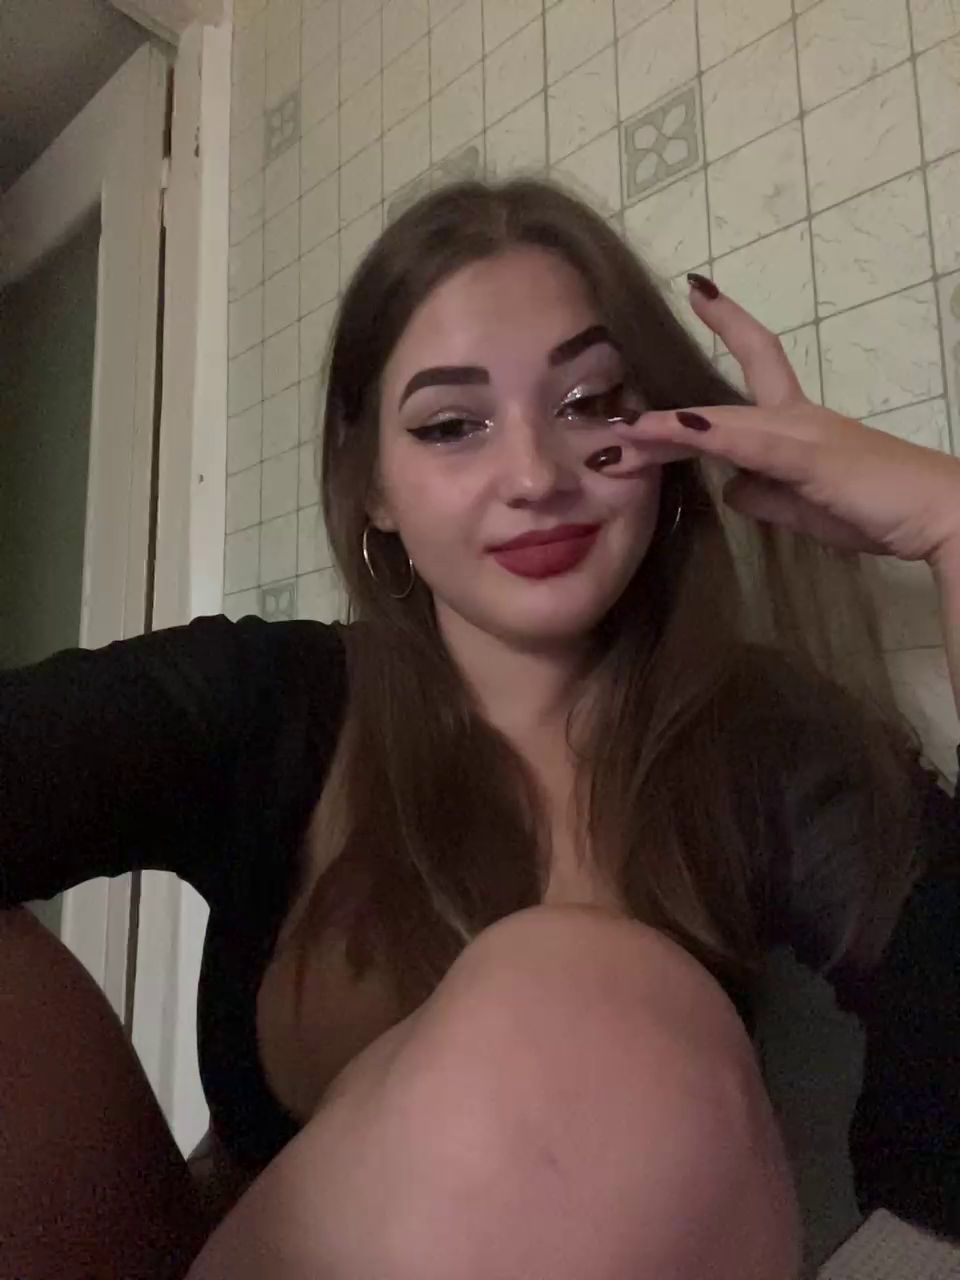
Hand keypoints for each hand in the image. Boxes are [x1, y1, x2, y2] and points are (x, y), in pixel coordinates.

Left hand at [608, 281, 959, 566]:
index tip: (701, 294)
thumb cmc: (879, 508)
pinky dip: (714, 436)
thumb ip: (766, 495)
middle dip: (670, 412)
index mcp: (800, 427)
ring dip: (672, 430)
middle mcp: (799, 418)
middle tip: (619, 415)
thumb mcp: (806, 508)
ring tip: (625, 430)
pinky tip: (678, 428)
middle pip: (723, 402)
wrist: (940, 514)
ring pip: (726, 424)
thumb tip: (731, 488)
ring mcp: (804, 434)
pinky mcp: (810, 458)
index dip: (730, 328)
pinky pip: (753, 444)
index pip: (759, 366)